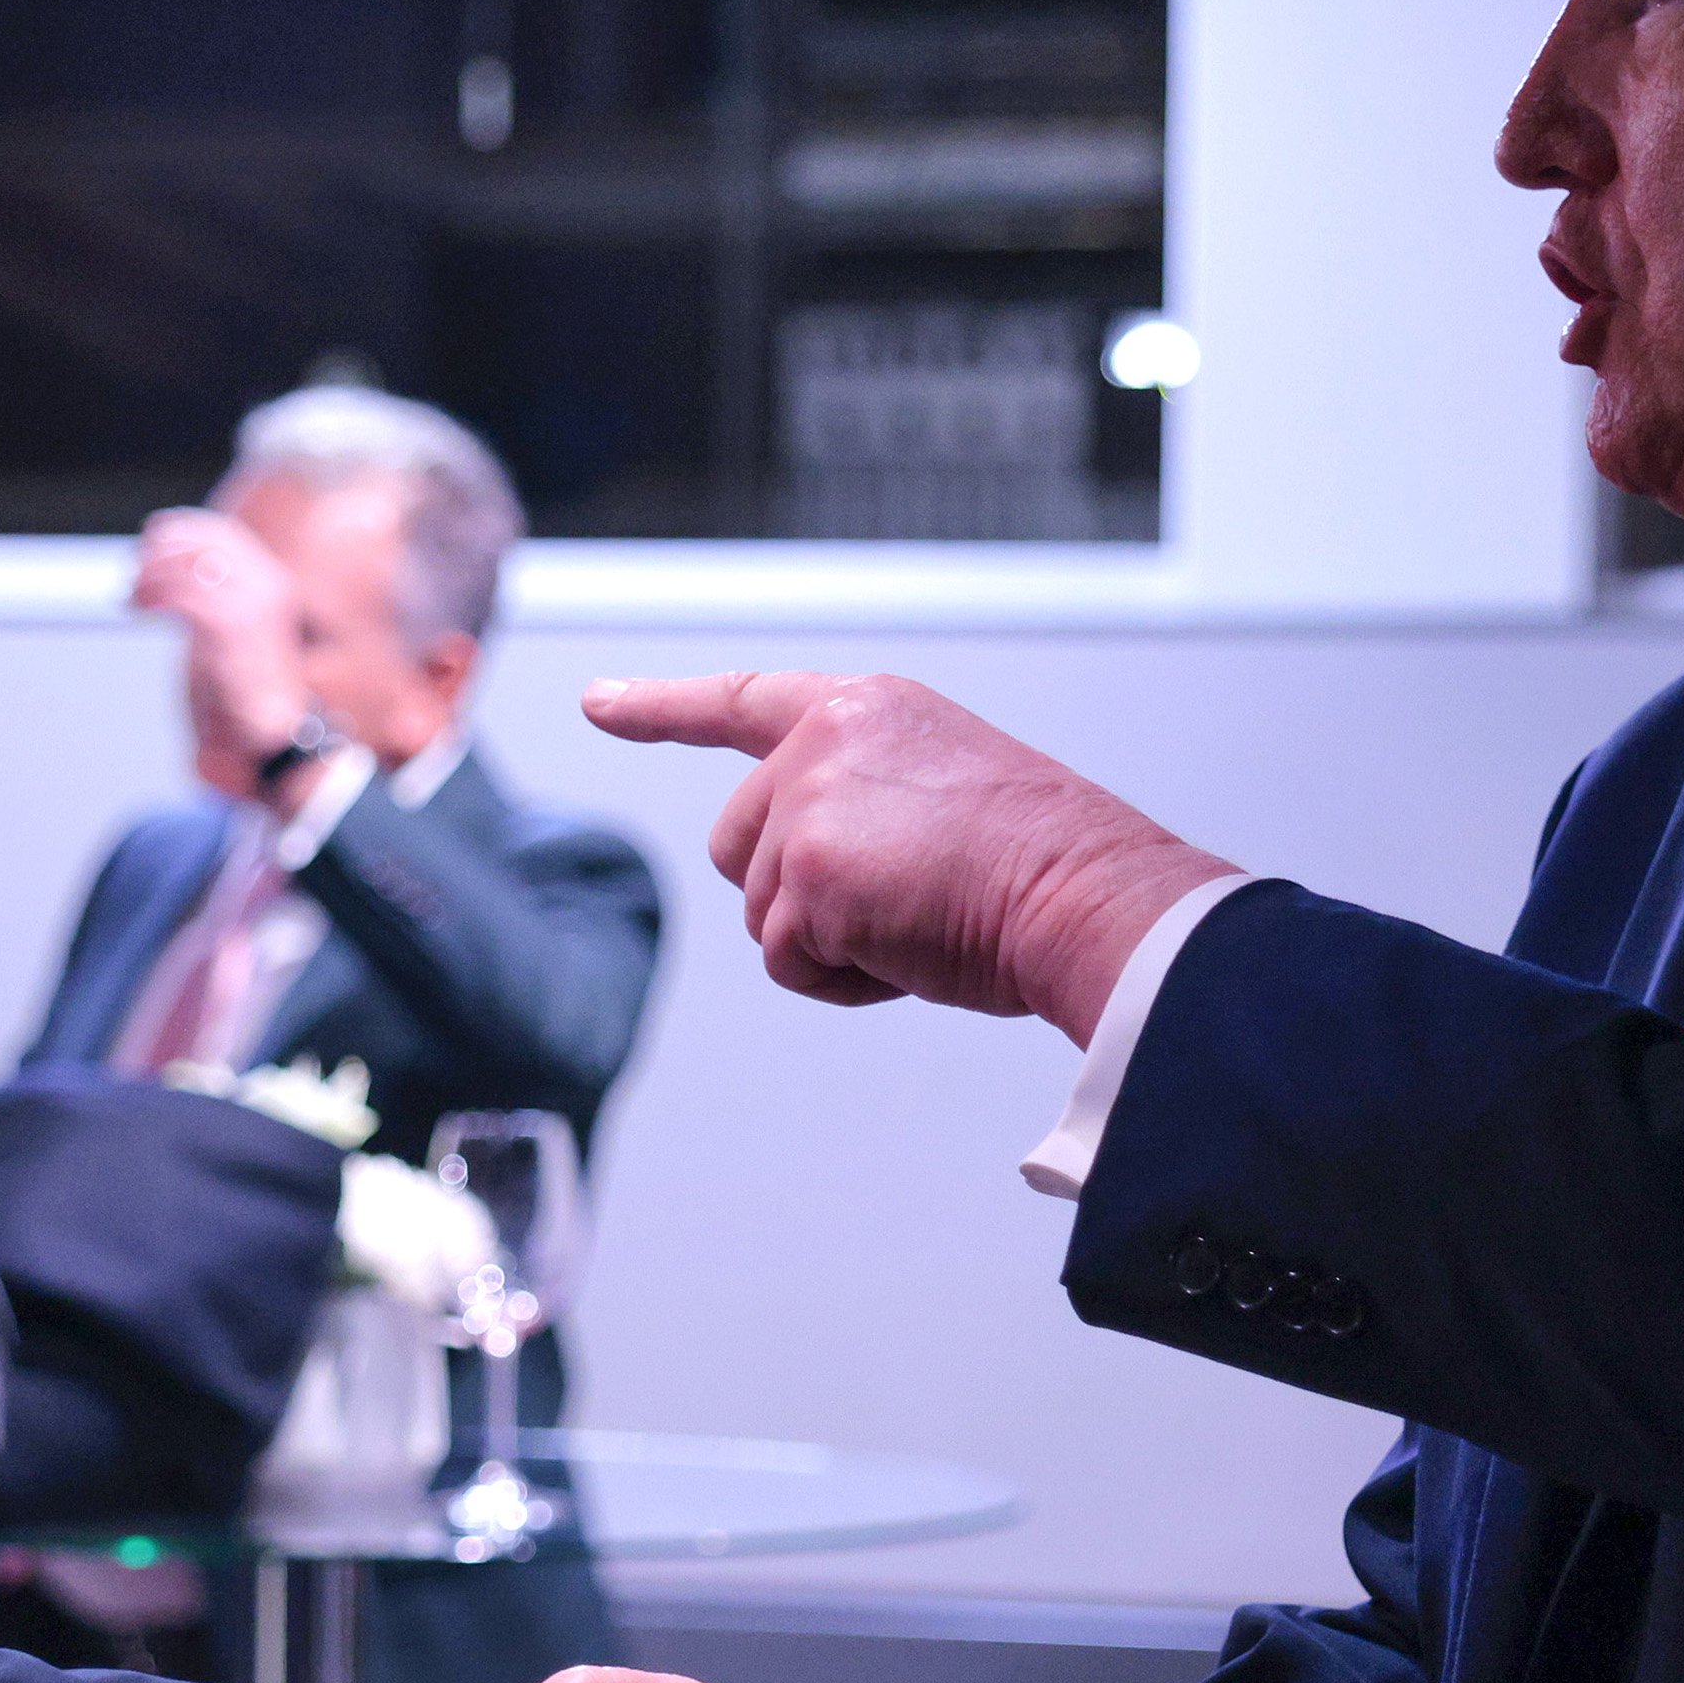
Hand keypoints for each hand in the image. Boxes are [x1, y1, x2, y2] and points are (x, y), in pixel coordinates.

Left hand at [133, 507, 312, 792]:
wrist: (268, 743)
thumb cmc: (242, 695)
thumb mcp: (228, 635)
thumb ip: (209, 602)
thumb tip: (165, 572)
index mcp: (270, 584)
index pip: (223, 535)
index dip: (179, 533)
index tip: (147, 550)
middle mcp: (269, 589)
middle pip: (208, 542)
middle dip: (162, 551)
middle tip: (134, 576)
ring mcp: (256, 611)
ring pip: (196, 564)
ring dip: (154, 573)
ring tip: (134, 596)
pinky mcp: (236, 635)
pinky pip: (191, 595)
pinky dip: (158, 594)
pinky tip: (142, 608)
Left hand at [580, 671, 1231, 1040]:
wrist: (1084, 890)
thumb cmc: (1040, 862)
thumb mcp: (939, 794)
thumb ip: (860, 804)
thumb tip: (802, 885)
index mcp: (865, 708)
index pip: (743, 701)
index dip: (663, 708)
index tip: (599, 703)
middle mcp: (823, 738)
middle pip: (741, 845)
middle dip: (796, 896)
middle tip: (898, 903)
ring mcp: (809, 801)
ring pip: (764, 913)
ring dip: (832, 943)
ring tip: (920, 921)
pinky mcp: (807, 872)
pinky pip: (789, 962)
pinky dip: (843, 981)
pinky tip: (907, 952)